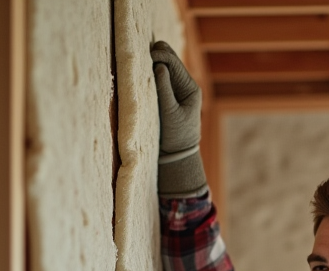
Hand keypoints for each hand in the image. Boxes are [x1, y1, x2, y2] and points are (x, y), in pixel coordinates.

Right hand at [150, 41, 207, 194]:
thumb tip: (158, 66)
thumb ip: (164, 89)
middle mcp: (185, 85)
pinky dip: (148, 73)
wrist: (176, 156)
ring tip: (138, 65)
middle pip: (169, 59)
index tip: (143, 57)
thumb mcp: (170, 113)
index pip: (173, 62)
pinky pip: (157, 78)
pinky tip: (139, 75)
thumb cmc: (175, 137)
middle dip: (154, 55)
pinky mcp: (166, 96)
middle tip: (139, 59)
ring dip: (150, 64)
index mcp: (191, 88)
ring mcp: (175, 90)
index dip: (158, 55)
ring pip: (162, 66)